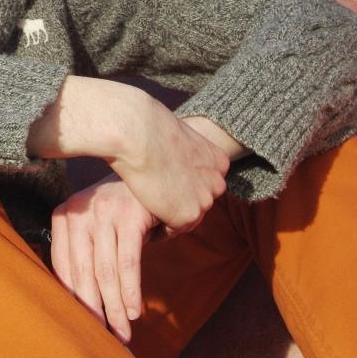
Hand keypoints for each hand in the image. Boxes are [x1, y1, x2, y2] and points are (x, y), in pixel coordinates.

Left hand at [51, 174, 156, 343]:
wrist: (151, 175)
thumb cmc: (119, 212)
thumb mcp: (94, 226)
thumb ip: (81, 254)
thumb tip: (76, 306)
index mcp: (63, 216)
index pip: (61, 267)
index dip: (70, 301)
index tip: (78, 329)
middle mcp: (79, 211)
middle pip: (81, 272)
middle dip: (92, 311)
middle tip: (101, 340)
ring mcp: (103, 211)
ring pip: (105, 272)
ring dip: (114, 308)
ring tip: (122, 334)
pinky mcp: (129, 214)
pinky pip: (127, 262)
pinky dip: (130, 291)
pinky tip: (134, 312)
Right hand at [110, 94, 229, 234]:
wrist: (138, 133)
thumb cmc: (149, 128)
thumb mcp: (177, 138)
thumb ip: (184, 155)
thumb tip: (175, 165)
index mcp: (219, 161)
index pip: (204, 184)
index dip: (182, 183)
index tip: (165, 175)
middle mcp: (217, 182)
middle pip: (197, 203)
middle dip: (178, 200)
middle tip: (154, 188)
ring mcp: (204, 201)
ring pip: (185, 218)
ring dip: (168, 212)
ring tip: (147, 194)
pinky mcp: (187, 216)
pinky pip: (171, 229)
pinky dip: (157, 223)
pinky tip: (145, 203)